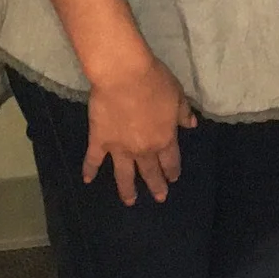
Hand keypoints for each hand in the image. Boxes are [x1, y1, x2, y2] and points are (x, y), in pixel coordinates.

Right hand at [83, 57, 197, 204]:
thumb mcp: (177, 95)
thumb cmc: (155, 82)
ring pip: (124, 174)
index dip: (172, 170)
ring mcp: (119, 148)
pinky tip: (87, 180)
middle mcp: (143, 149)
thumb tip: (191, 125)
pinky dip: (89, 170)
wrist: (123, 76)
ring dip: (127, 189)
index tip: (173, 178)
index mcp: (164, 138)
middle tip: (159, 198)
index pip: (170, 160)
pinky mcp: (99, 140)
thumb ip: (183, 113)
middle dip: (155, 185)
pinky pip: (93, 159)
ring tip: (130, 201)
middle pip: (150, 171)